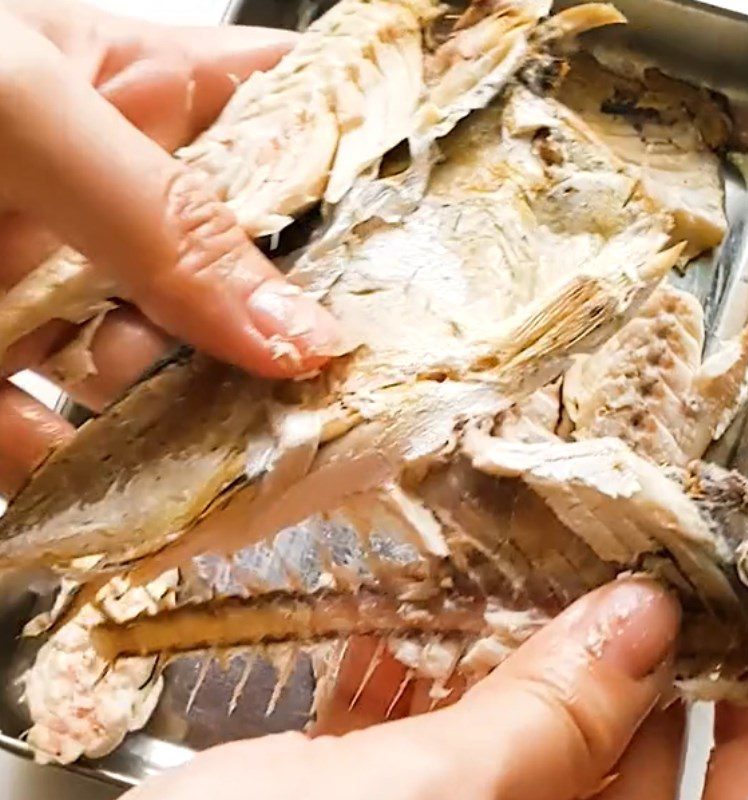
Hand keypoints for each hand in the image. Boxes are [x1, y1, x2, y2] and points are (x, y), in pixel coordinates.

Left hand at [0, 0, 339, 495]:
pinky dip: (103, 480)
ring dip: (213, 414)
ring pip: (172, 368)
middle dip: (304, 321)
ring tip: (278, 455)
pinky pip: (72, 441)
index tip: (440, 225)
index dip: (367, 163)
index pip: (290, 117)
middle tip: (374, 374)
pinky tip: (154, 510)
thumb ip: (166, 224)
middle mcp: (111, 205)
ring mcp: (55, 296)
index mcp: (134, 95)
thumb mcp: (15, 113)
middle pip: (248, 270)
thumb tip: (301, 334)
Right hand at [122, 579, 681, 799]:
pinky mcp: (367, 791)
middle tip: (639, 558)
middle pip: (628, 757)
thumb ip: (547, 724)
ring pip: (520, 728)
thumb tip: (641, 624)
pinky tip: (404, 618)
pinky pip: (425, 724)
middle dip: (631, 652)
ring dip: (516, 642)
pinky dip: (421, 665)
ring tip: (525, 562)